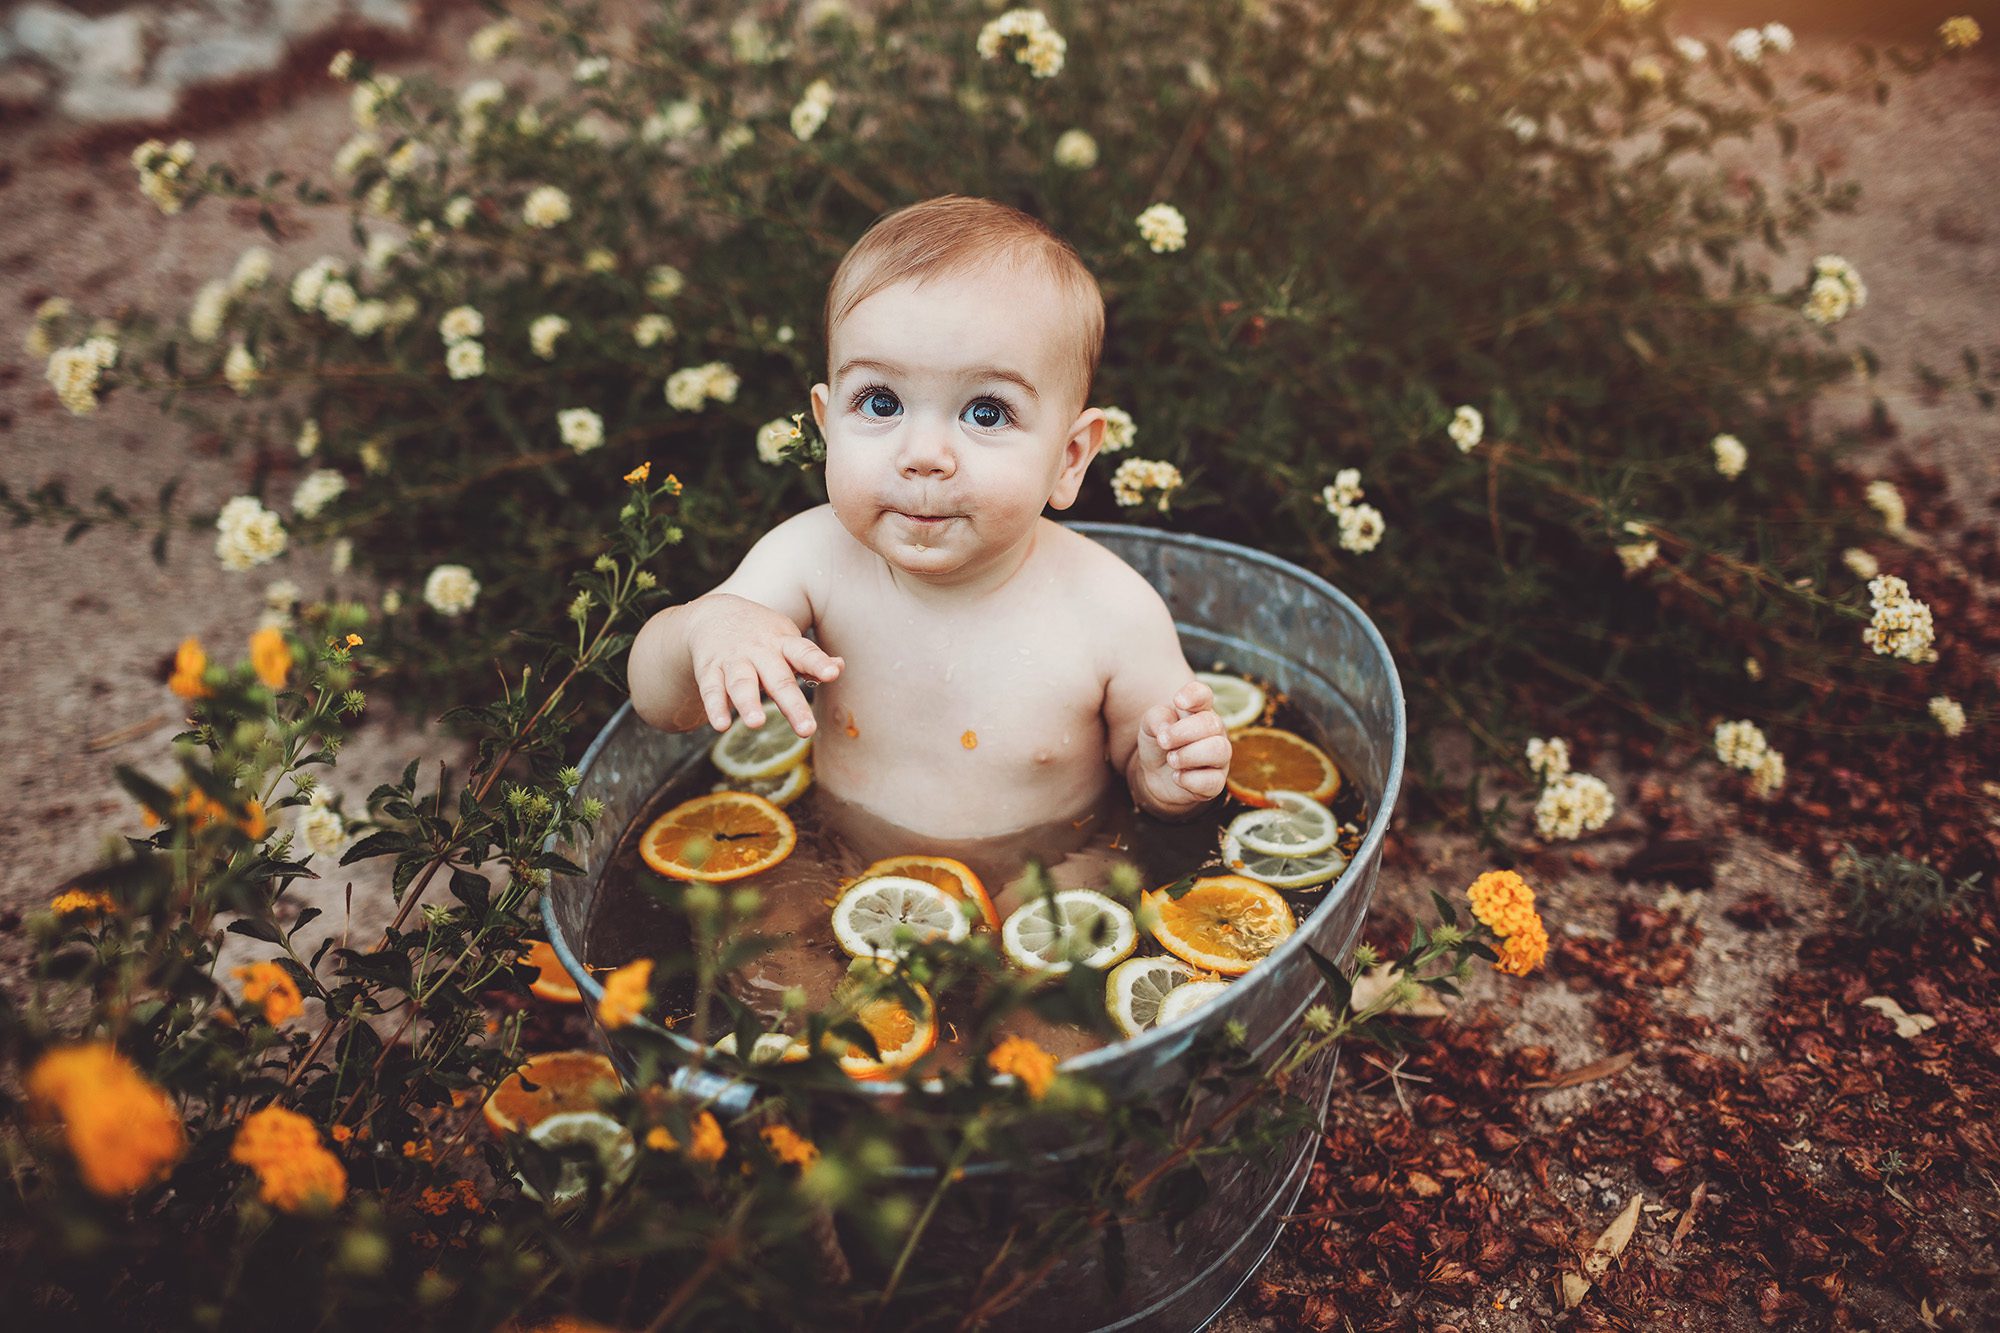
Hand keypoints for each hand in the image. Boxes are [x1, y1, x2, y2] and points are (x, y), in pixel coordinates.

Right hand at [684, 594, 843, 736]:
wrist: (713, 613)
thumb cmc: (761, 635)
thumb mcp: (787, 640)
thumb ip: (810, 659)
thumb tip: (839, 667)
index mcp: (783, 643)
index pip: (804, 652)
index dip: (819, 663)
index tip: (833, 673)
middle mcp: (759, 651)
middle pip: (777, 678)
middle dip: (792, 704)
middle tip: (807, 729)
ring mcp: (733, 661)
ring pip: (741, 683)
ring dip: (748, 703)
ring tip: (756, 723)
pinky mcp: (710, 671)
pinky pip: (712, 690)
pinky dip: (715, 708)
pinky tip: (721, 725)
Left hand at [1134, 679, 1229, 808]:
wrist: (1155, 775)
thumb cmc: (1159, 742)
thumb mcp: (1150, 726)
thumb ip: (1157, 718)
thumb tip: (1166, 728)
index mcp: (1198, 711)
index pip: (1203, 695)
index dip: (1194, 695)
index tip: (1177, 701)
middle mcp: (1214, 732)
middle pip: (1212, 723)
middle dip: (1183, 732)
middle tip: (1163, 741)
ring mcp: (1219, 757)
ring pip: (1219, 750)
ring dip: (1189, 755)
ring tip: (1171, 759)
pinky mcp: (1215, 782)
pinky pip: (1212, 781)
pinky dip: (1189, 779)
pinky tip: (1177, 777)